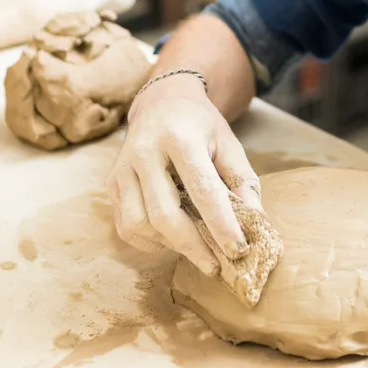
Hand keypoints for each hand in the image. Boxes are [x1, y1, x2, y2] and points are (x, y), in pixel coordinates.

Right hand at [107, 74, 261, 274]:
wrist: (162, 102)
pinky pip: (126, 226)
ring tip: (194, 247)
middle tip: (216, 266)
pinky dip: (150, 241)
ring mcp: (123, 169)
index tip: (238, 250)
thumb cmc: (201, 127)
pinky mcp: (111, 183)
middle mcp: (145, 152)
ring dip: (170, 245)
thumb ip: (244, 182)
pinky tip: (171, 238)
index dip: (221, 225)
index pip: (202, 190)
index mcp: (180, 138)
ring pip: (140, 224)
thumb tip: (255, 223)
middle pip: (165, 214)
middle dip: (193, 247)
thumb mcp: (230, 144)